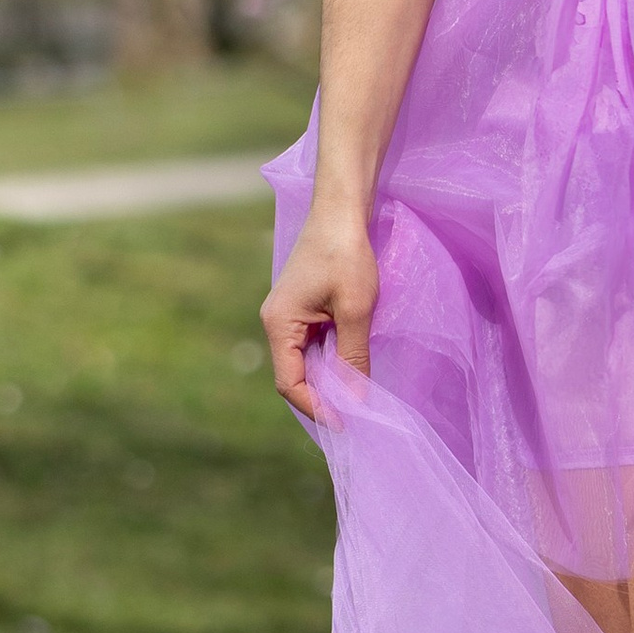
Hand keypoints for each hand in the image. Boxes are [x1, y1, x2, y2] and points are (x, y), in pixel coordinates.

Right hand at [261, 211, 378, 419]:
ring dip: (328, 377)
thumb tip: (356, 400)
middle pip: (294, 374)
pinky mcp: (302, 306)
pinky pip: (311, 344)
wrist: (342, 209)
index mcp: (279, 324)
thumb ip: (353, 357)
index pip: (289, 383)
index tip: (346, 423)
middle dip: (323, 396)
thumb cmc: (347, 255)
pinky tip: (352, 364)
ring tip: (357, 395)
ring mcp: (287, 314)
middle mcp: (276, 322)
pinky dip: (330, 358)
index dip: (316, 407)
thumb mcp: (355, 309)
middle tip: (356, 414)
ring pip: (305, 360)